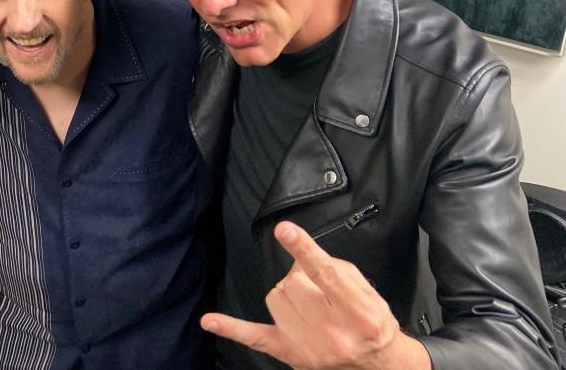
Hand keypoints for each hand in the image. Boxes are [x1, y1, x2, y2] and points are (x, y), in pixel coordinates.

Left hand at [201, 221, 430, 369]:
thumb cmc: (371, 322)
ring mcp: (308, 345)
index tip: (284, 230)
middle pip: (294, 283)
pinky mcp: (290, 353)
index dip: (303, 249)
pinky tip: (210, 321)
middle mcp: (333, 331)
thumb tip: (300, 257)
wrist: (377, 365)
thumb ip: (335, 269)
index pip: (325, 274)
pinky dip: (231, 328)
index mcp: (358, 311)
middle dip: (303, 278)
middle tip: (320, 291)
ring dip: (288, 294)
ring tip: (309, 306)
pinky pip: (254, 338)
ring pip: (275, 297)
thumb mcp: (366, 291)